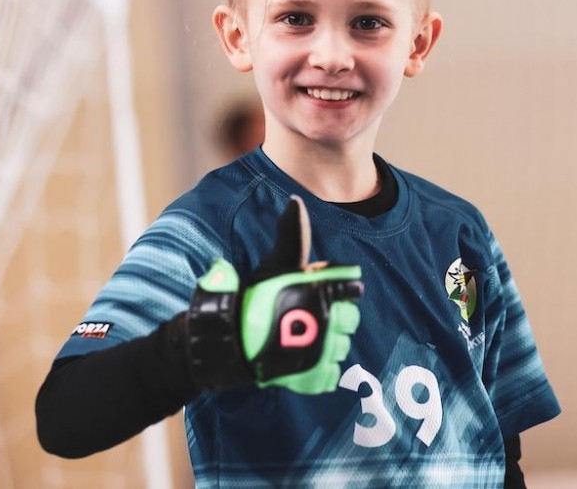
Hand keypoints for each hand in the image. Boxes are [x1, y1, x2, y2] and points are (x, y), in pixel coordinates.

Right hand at [186, 196, 362, 393]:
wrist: (225, 342)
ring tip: (303, 338)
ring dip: (327, 343)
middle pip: (350, 319)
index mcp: (318, 289)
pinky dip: (320, 369)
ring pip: (342, 346)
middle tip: (310, 317)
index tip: (331, 294)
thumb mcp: (273, 265)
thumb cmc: (250, 299)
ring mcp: (320, 349)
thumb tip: (295, 201)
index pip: (351, 288)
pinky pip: (331, 372)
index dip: (342, 291)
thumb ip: (292, 236)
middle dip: (334, 317)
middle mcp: (324, 318)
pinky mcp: (313, 375)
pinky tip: (303, 359)